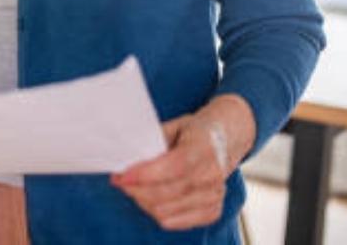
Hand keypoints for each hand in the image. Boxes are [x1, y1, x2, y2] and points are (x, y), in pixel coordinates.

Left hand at [110, 95, 254, 231]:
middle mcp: (212, 174)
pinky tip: (149, 199)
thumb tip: (127, 156)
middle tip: (120, 181)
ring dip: (143, 201)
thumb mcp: (175, 125)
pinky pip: (177, 222)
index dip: (144, 174)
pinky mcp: (213, 211)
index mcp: (203, 147)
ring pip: (167, 211)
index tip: (121, 175)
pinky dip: (158, 212)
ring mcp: (215, 195)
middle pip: (167, 193)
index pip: (172, 167)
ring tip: (132, 188)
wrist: (226, 139)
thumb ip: (154, 140)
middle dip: (136, 189)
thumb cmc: (194, 131)